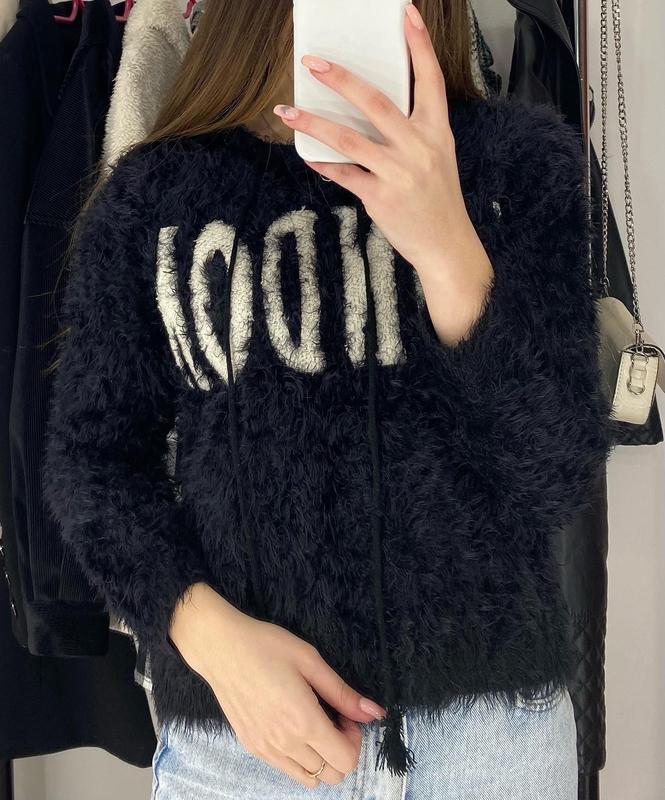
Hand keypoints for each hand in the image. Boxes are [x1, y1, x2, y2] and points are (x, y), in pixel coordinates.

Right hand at [169, 583, 386, 787]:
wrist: (221, 648)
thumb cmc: (267, 646)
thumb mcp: (310, 661)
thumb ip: (343, 693)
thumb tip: (374, 713)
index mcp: (304, 722)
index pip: (346, 761)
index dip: (355, 739)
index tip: (344, 712)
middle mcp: (285, 744)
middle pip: (331, 775)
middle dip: (341, 749)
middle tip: (332, 716)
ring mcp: (266, 750)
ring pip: (309, 778)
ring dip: (321, 757)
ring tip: (313, 722)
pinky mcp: (252, 747)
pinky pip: (286, 770)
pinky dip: (299, 758)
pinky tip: (292, 725)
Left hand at [273, 3, 493, 345]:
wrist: (446, 246)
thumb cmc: (438, 201)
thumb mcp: (437, 158)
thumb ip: (412, 133)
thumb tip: (370, 114)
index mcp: (437, 132)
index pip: (430, 79)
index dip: (419, 45)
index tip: (405, 14)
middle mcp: (419, 147)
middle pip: (376, 102)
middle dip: (341, 79)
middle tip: (313, 63)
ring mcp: (398, 173)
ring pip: (349, 139)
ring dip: (314, 123)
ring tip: (288, 110)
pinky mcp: (380, 197)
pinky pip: (345, 175)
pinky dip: (325, 164)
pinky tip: (308, 156)